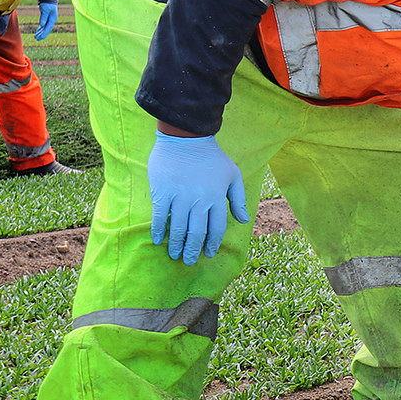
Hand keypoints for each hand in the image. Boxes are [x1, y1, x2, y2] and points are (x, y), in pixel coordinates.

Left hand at [34, 2, 57, 40]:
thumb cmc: (47, 3)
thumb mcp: (45, 9)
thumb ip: (44, 17)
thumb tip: (41, 25)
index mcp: (53, 19)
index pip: (48, 28)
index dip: (44, 33)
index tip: (40, 38)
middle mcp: (51, 20)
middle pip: (47, 29)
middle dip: (42, 34)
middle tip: (37, 39)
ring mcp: (49, 19)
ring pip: (44, 27)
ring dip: (40, 32)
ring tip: (36, 37)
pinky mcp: (45, 17)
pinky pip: (43, 25)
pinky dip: (40, 28)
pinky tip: (37, 31)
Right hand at [147, 132, 247, 264]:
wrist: (187, 138)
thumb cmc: (212, 158)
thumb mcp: (233, 175)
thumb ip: (239, 199)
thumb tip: (242, 221)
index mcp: (218, 198)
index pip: (216, 229)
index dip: (212, 244)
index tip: (208, 254)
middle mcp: (200, 201)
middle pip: (197, 233)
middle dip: (193, 250)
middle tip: (189, 261)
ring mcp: (180, 197)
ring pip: (179, 228)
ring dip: (176, 244)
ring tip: (175, 255)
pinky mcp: (163, 192)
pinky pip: (160, 216)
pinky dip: (158, 230)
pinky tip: (158, 240)